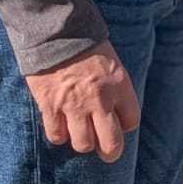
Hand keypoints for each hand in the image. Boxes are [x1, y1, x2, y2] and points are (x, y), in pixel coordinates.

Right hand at [25, 41, 140, 161]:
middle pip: (111, 142)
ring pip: (83, 144)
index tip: (120, 123)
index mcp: (119, 85)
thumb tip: (114, 112)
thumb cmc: (86, 45)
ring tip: (82, 134)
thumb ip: (115, 88)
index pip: (132, 121)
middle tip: (108, 152)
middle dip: (111, 152)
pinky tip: (61, 127)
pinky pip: (56, 136)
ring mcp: (74, 105)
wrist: (56, 31)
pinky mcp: (50, 106)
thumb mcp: (112, 62)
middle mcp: (99, 99)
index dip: (126, 125)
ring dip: (83, 142)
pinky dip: (59, 135)